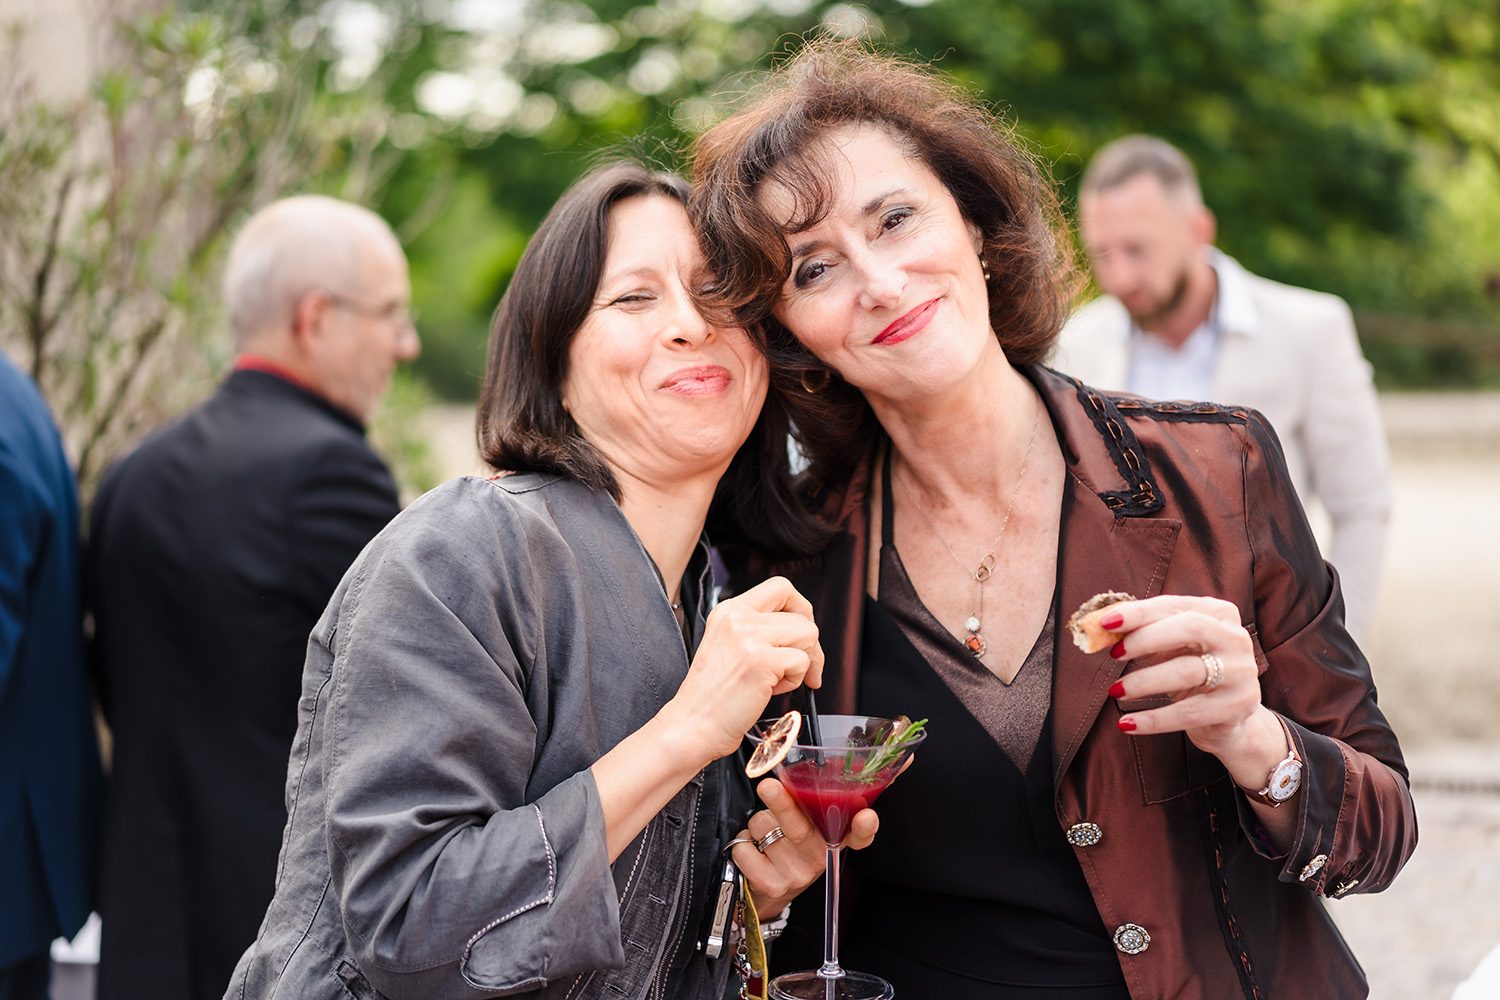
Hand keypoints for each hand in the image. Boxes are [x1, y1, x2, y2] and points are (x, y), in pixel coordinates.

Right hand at [665, 576, 823, 760]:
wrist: (693, 725)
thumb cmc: (713, 695)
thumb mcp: (728, 645)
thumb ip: (757, 629)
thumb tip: (800, 627)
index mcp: (728, 610)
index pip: (780, 587)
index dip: (800, 608)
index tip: (800, 633)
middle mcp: (738, 617)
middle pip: (802, 615)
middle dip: (809, 645)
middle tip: (799, 668)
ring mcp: (750, 637)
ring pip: (808, 635)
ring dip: (802, 663)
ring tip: (776, 680)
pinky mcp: (763, 661)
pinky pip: (802, 662)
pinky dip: (794, 681)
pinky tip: (770, 690)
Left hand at [730, 777, 877, 916]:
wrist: (767, 891)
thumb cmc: (788, 846)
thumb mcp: (808, 825)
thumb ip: (811, 801)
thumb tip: (804, 769)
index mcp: (832, 839)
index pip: (858, 836)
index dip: (865, 827)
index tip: (867, 816)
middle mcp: (817, 858)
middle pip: (801, 829)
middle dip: (783, 805)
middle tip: (768, 787)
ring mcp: (795, 874)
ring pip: (763, 829)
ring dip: (756, 822)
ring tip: (765, 832)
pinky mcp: (770, 884)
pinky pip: (744, 848)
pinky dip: (742, 840)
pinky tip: (753, 848)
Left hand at [1104, 595, 1264, 759]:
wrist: (1227, 719)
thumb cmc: (1190, 672)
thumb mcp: (1168, 649)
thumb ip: (1141, 633)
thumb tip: (1100, 627)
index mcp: (1219, 613)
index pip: (1174, 605)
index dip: (1138, 613)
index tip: (1105, 622)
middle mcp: (1235, 637)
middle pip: (1190, 628)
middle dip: (1146, 639)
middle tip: (1114, 655)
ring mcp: (1241, 671)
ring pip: (1188, 671)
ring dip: (1144, 681)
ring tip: (1115, 690)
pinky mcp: (1238, 705)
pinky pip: (1189, 712)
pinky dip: (1153, 719)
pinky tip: (1126, 723)